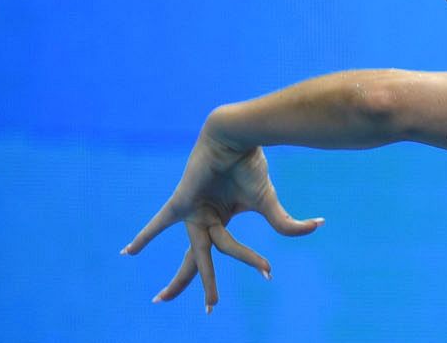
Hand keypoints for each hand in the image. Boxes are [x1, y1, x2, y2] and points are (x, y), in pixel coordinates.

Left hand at [122, 119, 322, 311]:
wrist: (238, 136)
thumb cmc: (250, 165)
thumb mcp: (267, 201)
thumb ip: (286, 222)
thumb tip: (319, 226)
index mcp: (220, 218)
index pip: (229, 250)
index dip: (251, 262)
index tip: (268, 273)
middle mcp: (203, 218)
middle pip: (199, 260)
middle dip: (202, 284)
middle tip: (208, 309)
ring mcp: (192, 211)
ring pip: (195, 253)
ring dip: (187, 279)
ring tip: (169, 301)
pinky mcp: (182, 202)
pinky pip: (160, 223)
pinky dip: (144, 237)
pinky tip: (127, 253)